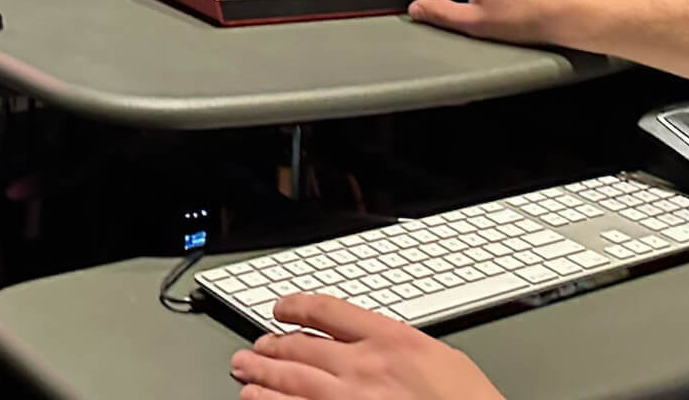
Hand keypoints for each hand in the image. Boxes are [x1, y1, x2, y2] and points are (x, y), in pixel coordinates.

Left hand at [230, 295, 505, 399]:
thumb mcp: (444, 363)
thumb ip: (405, 349)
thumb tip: (378, 343)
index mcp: (392, 341)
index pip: (329, 311)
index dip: (297, 306)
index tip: (281, 309)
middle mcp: (364, 368)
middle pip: (301, 347)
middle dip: (270, 346)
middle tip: (254, 347)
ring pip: (290, 381)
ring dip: (261, 376)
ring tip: (244, 372)